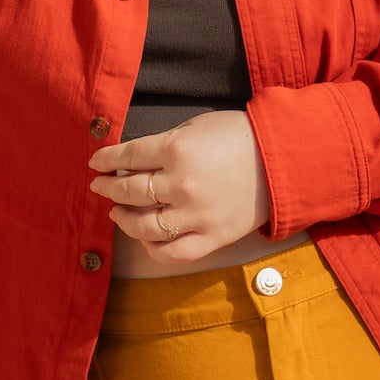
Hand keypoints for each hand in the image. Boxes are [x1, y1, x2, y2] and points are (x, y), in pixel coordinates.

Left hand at [87, 110, 270, 265]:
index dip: (105, 160)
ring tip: (117, 213)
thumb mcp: (196, 127)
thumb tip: (131, 159)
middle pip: (129, 191)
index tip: (95, 163)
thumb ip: (163, 144)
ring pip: (142, 225)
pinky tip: (145, 238)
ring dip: (123, 219)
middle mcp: (181, 184)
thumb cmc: (239, 137)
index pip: (126, 157)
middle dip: (108, 188)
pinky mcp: (212, 237)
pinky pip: (172, 252)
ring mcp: (196, 215)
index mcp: (176, 150)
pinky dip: (152, 247)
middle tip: (100, 186)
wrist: (284, 159)